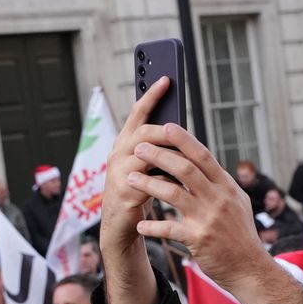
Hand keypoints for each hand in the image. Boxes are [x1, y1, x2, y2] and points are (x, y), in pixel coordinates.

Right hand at [98, 78, 174, 303]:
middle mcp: (118, 153)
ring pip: (144, 153)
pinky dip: (165, 179)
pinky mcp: (124, 193)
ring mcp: (119, 173)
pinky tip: (179, 180)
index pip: (138, 113)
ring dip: (166, 151)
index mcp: (126, 143)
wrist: (121, 226)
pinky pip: (148, 181)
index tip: (167, 78)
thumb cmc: (138, 192)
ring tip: (184, 150)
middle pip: (142, 131)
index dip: (151, 95)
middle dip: (163, 126)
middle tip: (180, 123)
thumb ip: (159, 148)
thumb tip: (181, 129)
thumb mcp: (148, 166)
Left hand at [128, 124, 302, 303]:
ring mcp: (208, 218)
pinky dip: (153, 226)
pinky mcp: (199, 239)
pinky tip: (140, 224)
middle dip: (159, 155)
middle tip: (139, 147)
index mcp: (226, 186)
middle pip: (185, 168)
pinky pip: (169, 228)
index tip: (166, 126)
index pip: (203, 156)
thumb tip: (201, 164)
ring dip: (148, 184)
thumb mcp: (236, 203)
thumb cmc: (239, 236)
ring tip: (130, 178)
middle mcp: (218, 198)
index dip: (183, 140)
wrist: (250, 269)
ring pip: (172, 193)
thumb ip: (218, 184)